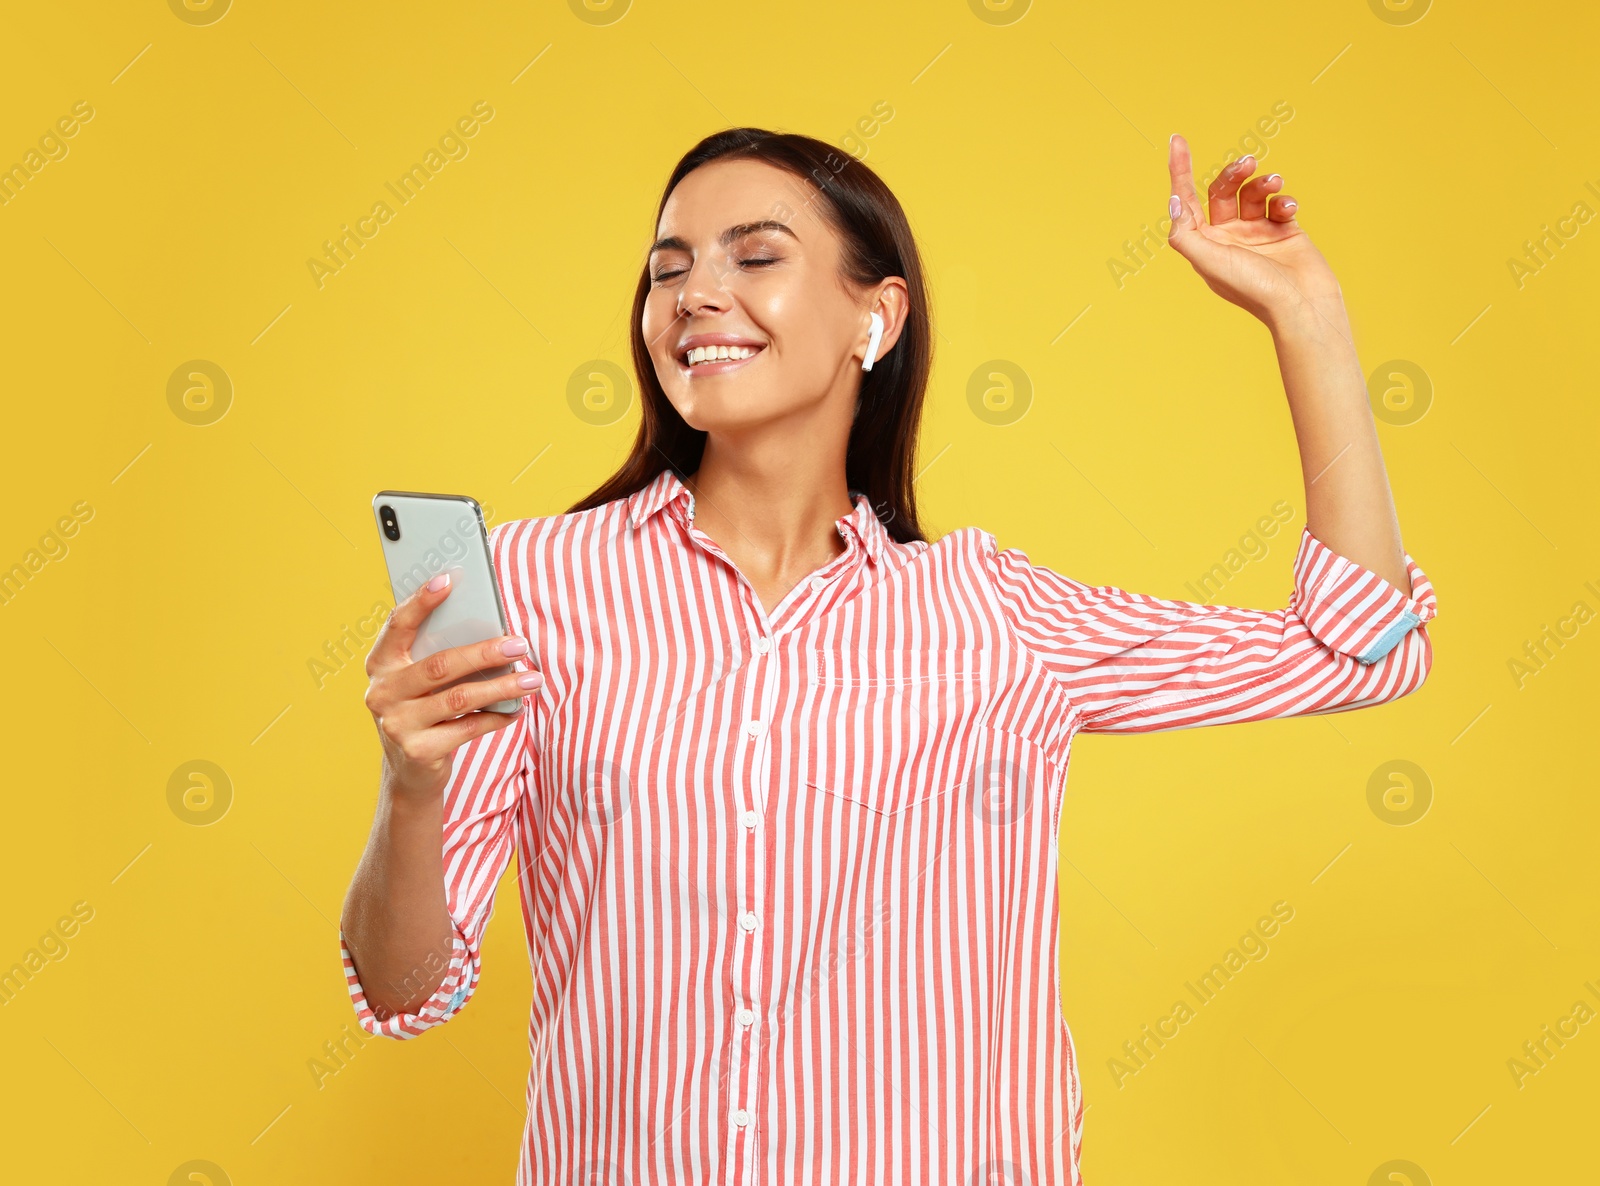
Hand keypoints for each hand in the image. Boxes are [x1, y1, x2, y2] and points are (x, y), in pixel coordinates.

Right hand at [362, 574, 540, 798]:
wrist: (409, 772)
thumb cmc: (422, 710)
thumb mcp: (418, 681)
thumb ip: (437, 655)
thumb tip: (489, 628)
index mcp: (379, 664)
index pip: (399, 624)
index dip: (422, 601)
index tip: (449, 579)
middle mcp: (382, 692)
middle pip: (441, 665)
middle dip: (486, 652)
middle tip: (520, 644)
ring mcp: (398, 724)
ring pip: (460, 697)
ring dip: (503, 687)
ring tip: (533, 679)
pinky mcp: (419, 751)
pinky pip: (469, 728)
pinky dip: (498, 717)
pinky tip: (517, 709)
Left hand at [1166, 133, 1341, 327]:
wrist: (1301, 305)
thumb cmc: (1253, 288)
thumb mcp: (1208, 261)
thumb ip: (1185, 232)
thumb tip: (1173, 201)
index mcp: (1205, 244)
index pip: (1187, 200)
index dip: (1180, 170)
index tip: (1177, 140)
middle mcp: (1227, 237)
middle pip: (1223, 190)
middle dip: (1234, 173)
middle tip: (1249, 162)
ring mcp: (1256, 233)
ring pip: (1252, 192)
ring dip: (1262, 182)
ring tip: (1275, 183)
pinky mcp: (1283, 230)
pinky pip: (1279, 202)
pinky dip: (1284, 198)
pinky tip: (1288, 207)